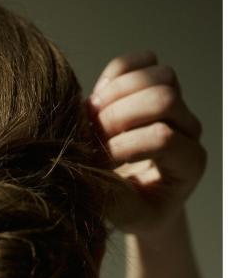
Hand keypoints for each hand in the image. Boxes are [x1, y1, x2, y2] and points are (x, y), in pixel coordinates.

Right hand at [86, 50, 206, 237]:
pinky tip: (97, 98)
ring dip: (118, 91)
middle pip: (165, 99)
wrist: (139, 196)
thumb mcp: (126, 217)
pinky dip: (116, 74)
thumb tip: (86, 168)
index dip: (124, 145)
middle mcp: (190, 130)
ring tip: (92, 115)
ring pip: (159, 75)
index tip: (98, 162)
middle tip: (92, 134)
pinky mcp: (156, 87)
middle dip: (120, 115)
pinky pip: (142, 61)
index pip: (163, 138)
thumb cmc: (136, 210)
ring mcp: (177, 105)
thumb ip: (112, 198)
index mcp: (189, 164)